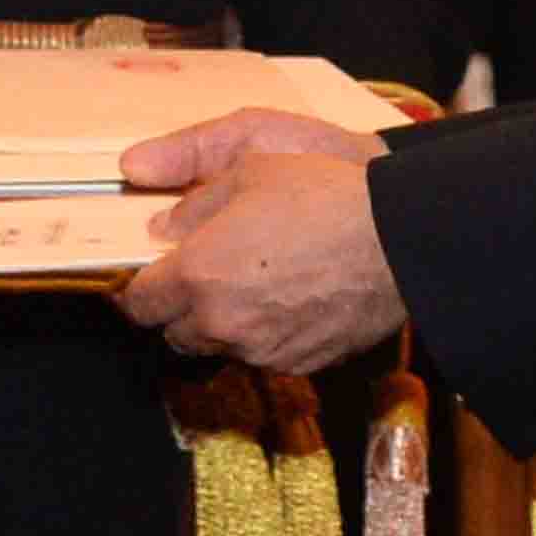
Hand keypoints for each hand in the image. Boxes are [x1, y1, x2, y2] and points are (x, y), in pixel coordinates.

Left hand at [118, 108, 402, 367]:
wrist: (398, 242)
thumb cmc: (324, 198)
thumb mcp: (248, 171)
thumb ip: (193, 206)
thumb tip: (163, 230)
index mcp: (198, 275)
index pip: (138, 304)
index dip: (138, 289)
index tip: (146, 278)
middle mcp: (222, 323)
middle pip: (172, 334)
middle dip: (177, 309)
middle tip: (200, 278)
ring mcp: (261, 350)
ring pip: (218, 347)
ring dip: (220, 325)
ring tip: (252, 286)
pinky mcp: (297, 364)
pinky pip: (263, 355)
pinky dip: (263, 335)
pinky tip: (289, 300)